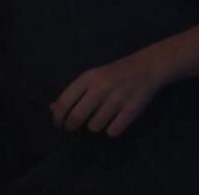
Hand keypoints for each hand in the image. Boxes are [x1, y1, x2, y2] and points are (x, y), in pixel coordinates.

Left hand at [49, 54, 164, 137]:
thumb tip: (53, 109)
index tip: (58, 123)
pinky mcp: (132, 110)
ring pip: (94, 126)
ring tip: (99, 118)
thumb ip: (73, 92)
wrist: (146, 68)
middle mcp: (101, 87)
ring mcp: (117, 99)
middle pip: (77, 117)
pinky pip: (112, 131)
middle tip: (72, 127)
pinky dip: (111, 129)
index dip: (58, 116)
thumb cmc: (113, 73)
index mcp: (89, 77)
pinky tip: (114, 121)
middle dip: (71, 126)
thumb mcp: (92, 77)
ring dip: (94, 126)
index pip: (65, 101)